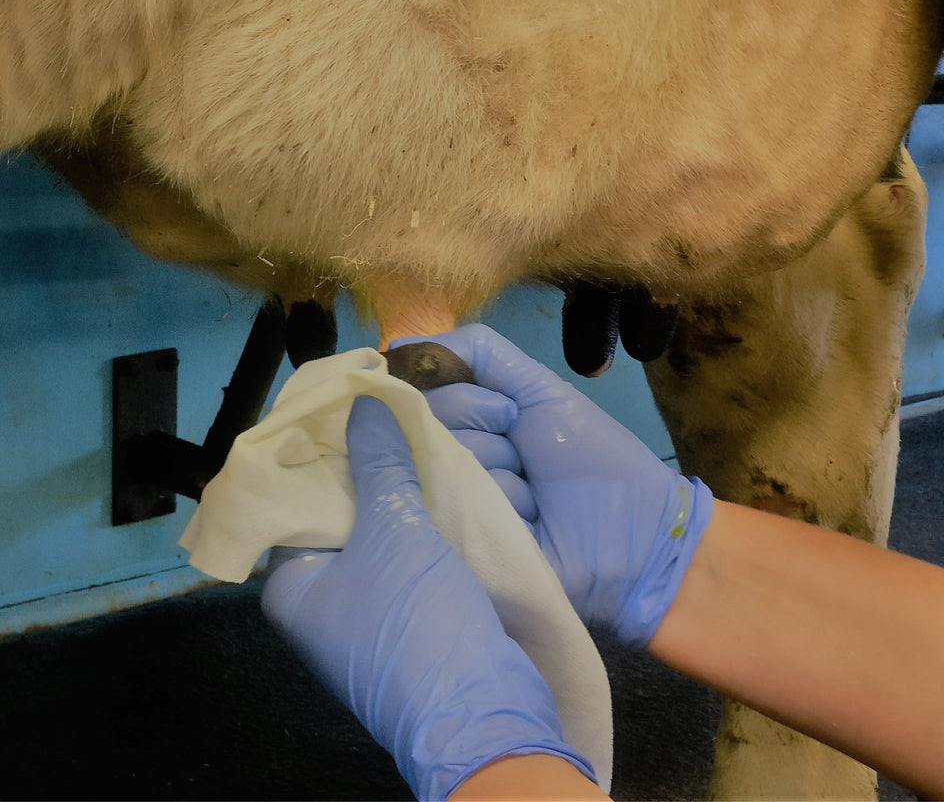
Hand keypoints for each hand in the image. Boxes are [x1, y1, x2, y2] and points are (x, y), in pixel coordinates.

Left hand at [261, 395, 593, 800]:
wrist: (481, 714)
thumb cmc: (417, 623)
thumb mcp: (395, 532)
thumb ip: (378, 464)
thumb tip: (363, 401)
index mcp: (291, 586)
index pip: (291, 501)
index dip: (318, 451)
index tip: (344, 404)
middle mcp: (318, 601)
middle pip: (333, 515)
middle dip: (362, 466)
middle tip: (383, 411)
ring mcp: (362, 613)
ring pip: (373, 533)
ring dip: (393, 491)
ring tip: (411, 435)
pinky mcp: (403, 620)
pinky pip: (401, 556)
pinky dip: (414, 522)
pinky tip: (434, 484)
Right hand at [402, 325, 713, 648]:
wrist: (632, 526)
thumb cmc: (586, 454)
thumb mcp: (537, 388)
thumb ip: (479, 352)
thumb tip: (402, 344)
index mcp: (458, 423)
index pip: (419, 394)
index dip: (467, 398)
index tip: (509, 411)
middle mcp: (442, 461)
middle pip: (425, 427)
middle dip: (489, 430)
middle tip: (525, 451)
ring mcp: (448, 507)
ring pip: (442, 467)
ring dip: (503, 475)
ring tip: (533, 495)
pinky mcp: (459, 549)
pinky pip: (458, 510)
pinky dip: (506, 507)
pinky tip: (530, 521)